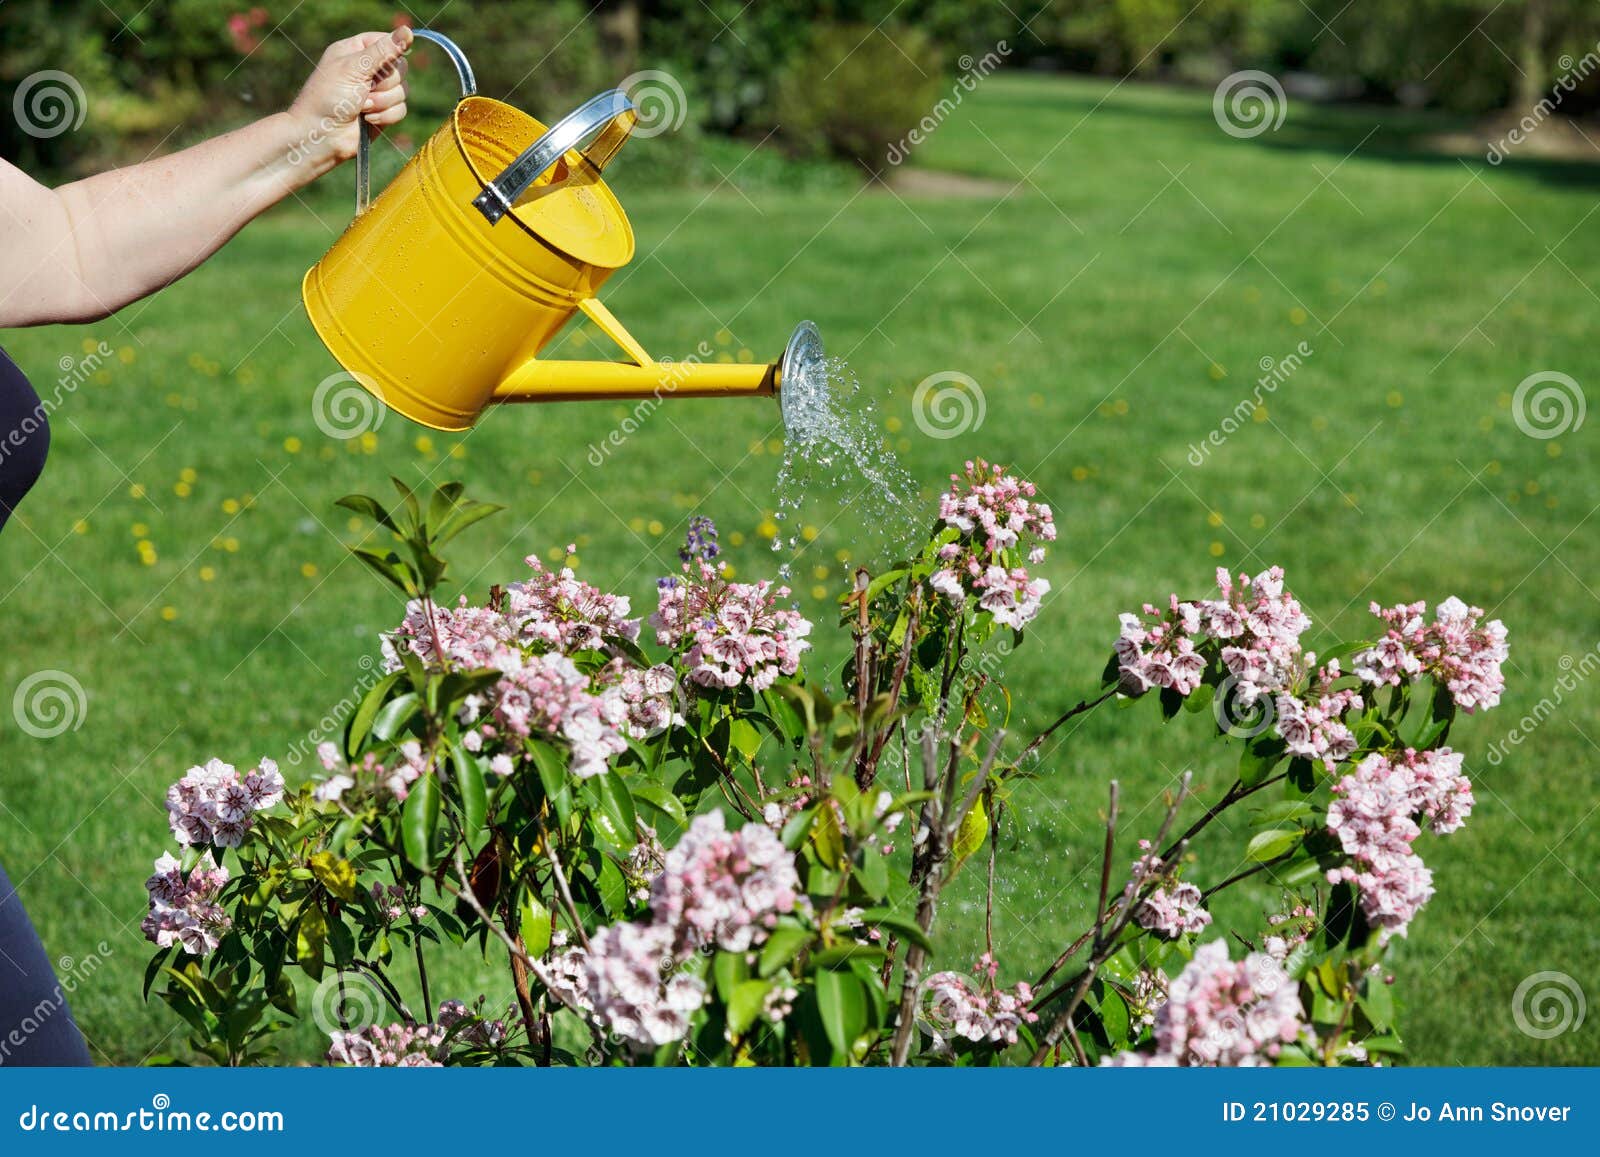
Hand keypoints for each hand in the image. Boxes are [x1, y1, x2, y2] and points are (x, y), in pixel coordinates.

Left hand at [287, 27, 412, 168]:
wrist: (321, 135)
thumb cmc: (329, 97)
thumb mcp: (354, 68)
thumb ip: (383, 51)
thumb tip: (407, 31)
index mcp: (356, 51)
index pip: (388, 41)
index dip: (391, 52)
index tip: (383, 62)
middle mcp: (368, 69)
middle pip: (401, 68)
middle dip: (385, 83)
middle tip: (365, 89)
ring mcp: (377, 92)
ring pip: (403, 90)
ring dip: (383, 101)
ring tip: (362, 107)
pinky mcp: (383, 112)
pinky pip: (401, 109)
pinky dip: (386, 116)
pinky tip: (368, 119)